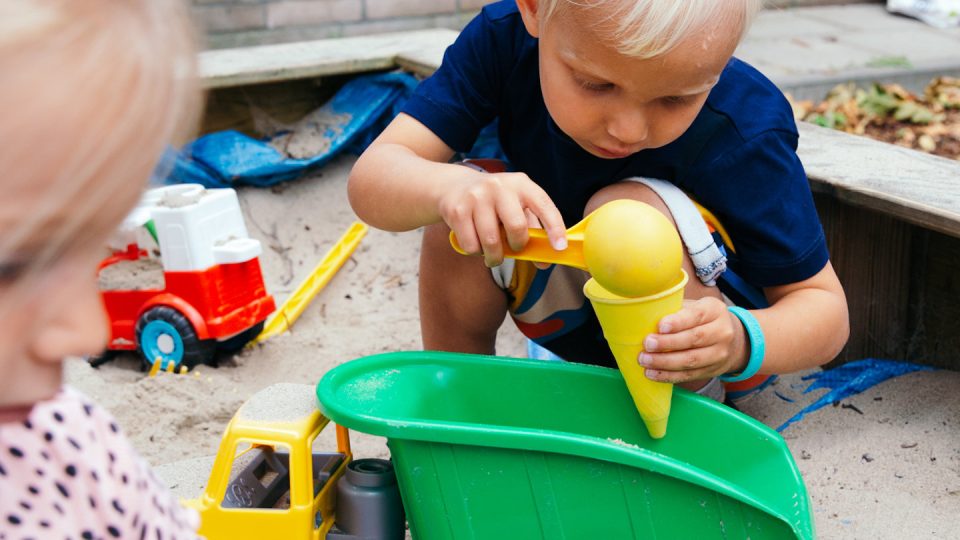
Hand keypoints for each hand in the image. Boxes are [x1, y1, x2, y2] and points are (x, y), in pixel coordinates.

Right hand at [438, 169, 566, 266]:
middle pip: (516, 227)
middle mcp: (499, 186)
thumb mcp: (515, 205)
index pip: (543, 205)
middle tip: (513, 248)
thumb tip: (545, 261)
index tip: (559, 248)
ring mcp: (476, 197)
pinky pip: (472, 246)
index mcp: (521, 184)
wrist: (454, 186)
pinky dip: (476, 252)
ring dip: (495, 256)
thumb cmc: (494, 202)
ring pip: (492, 242)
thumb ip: (532, 230)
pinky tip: (476, 242)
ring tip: (493, 254)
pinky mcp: (457, 210)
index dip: (554, 227)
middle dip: (518, 246)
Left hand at [637, 297, 748, 382]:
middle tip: (647, 344)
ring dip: (665, 362)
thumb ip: (675, 309)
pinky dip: (669, 376)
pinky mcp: (712, 371)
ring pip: (691, 360)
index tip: (660, 326)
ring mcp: (719, 354)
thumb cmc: (700, 318)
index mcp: (714, 310)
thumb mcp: (693, 306)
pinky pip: (689, 375)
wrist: (730, 339)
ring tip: (644, 360)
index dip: (678, 322)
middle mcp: (722, 332)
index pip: (696, 315)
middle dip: (668, 343)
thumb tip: (644, 314)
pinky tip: (652, 373)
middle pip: (694, 339)